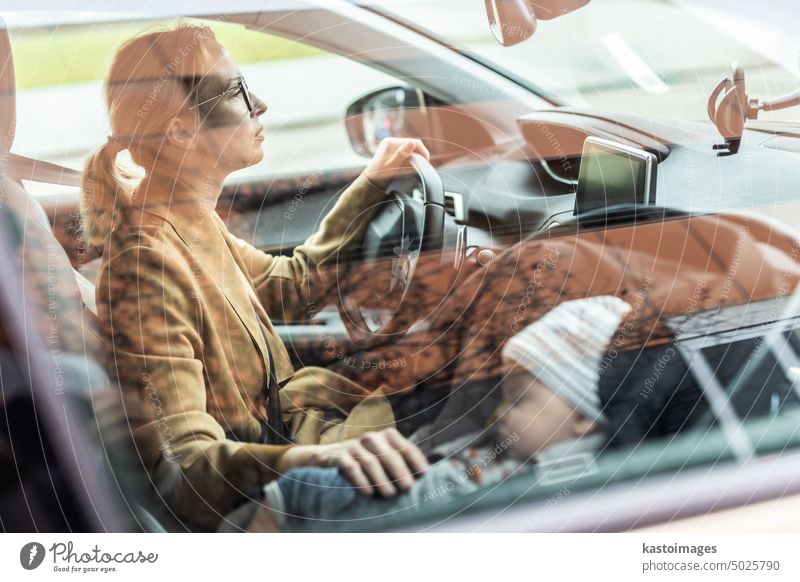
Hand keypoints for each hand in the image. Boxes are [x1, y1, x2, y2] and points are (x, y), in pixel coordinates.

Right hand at [276, 428, 428, 496]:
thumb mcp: (377, 460)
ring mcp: (352, 446)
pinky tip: (367, 493)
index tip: (424, 474)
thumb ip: (395, 465)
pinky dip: (360, 479)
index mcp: (384, 437)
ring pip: (370, 460)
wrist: (320, 460)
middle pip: (388, 453)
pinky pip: (349, 466)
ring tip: (389, 495)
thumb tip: (421, 482)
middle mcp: (369, 438)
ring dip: (381, 479)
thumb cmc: (358, 464)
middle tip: (407, 488)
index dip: (415, 459)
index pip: (404, 445)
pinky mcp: (336, 456)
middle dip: (399, 470)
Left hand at [362, 137, 430, 189]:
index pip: (413, 142)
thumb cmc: (379, 175)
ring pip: (410, 147)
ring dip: (415, 155)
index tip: (426, 161)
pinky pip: (405, 150)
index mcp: (391, 143)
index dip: (422, 151)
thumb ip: (402, 154)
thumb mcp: (392, 166)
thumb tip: (412, 143)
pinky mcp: (391, 149)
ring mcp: (391, 145)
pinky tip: (410, 164)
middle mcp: (390, 141)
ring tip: (416, 165)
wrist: (370, 180)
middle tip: (423, 164)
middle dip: (419, 153)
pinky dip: (410, 156)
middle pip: (412, 144)